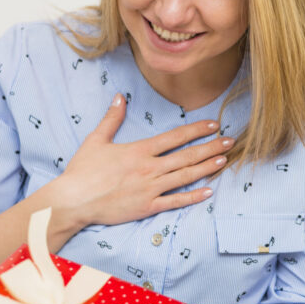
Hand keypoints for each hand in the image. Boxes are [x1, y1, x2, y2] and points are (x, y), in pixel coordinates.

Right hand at [52, 93, 232, 228]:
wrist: (73, 200)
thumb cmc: (82, 171)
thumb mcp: (96, 140)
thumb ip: (112, 118)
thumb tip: (119, 96)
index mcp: (139, 150)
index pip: (175, 137)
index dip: (197, 130)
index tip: (214, 125)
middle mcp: (149, 168)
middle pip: (187, 156)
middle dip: (211, 148)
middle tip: (231, 142)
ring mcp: (150, 188)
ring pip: (185, 176)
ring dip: (207, 168)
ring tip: (224, 160)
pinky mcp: (147, 206)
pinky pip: (175, 201)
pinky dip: (192, 197)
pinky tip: (208, 192)